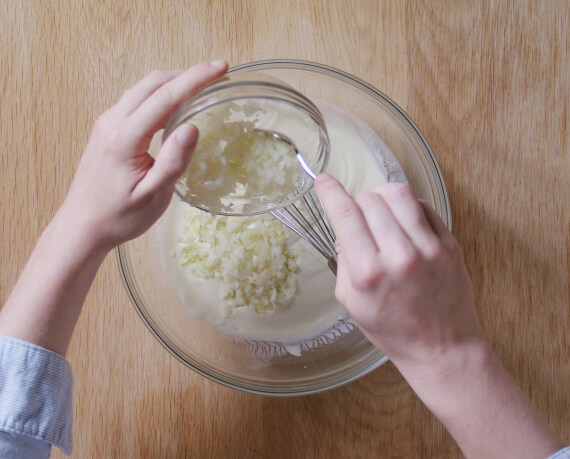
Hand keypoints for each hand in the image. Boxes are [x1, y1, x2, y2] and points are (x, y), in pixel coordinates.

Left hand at [60, 60, 227, 251]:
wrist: (83, 226)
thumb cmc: (119, 216)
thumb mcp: (154, 196)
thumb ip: (173, 161)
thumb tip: (192, 128)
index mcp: (125, 138)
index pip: (165, 96)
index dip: (196, 78)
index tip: (221, 67)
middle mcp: (112, 123)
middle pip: (152, 83)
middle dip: (187, 74)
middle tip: (217, 74)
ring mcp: (106, 123)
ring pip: (142, 88)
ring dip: (173, 82)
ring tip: (200, 86)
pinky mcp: (106, 129)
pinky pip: (135, 100)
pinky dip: (159, 94)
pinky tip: (174, 104)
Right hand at [314, 174, 483, 371]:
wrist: (442, 349)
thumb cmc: (393, 330)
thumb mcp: (351, 302)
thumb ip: (344, 260)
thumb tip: (344, 227)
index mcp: (369, 273)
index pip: (345, 215)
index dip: (330, 192)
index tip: (323, 181)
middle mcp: (399, 256)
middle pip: (370, 200)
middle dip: (356, 201)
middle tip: (356, 215)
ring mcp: (429, 248)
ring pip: (399, 194)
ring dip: (381, 195)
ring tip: (379, 210)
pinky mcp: (449, 244)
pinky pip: (423, 206)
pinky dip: (407, 207)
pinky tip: (402, 222)